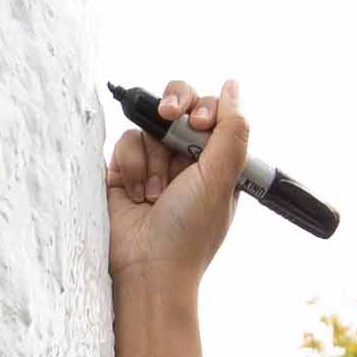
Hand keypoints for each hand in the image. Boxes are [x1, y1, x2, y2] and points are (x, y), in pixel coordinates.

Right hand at [105, 80, 247, 303]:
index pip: (212, 113)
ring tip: (155, 192)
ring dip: (154, 157)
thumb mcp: (221, 179)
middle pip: (179, 106)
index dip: (205, 109)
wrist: (147, 269)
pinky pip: (126, 142)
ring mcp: (154, 165)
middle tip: (170, 116)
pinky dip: (131, 165)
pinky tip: (137, 195)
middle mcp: (186, 160)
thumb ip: (231, 130)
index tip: (198, 124)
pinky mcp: (124, 172)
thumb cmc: (189, 233)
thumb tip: (231, 86)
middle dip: (175, 109)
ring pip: (150, 125)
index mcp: (216, 162)